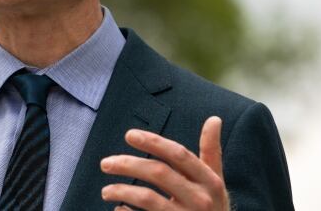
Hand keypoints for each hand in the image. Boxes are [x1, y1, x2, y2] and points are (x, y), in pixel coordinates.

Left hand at [100, 116, 228, 210]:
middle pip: (159, 173)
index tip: (129, 135)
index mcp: (209, 181)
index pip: (179, 154)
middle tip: (105, 163)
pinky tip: (118, 208)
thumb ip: (211, 151)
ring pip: (148, 198)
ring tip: (106, 191)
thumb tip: (214, 119)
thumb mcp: (215, 181)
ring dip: (122, 191)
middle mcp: (200, 199)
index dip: (153, 142)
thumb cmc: (213, 207)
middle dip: (128, 164)